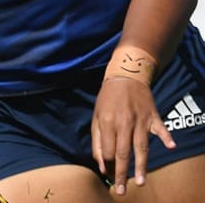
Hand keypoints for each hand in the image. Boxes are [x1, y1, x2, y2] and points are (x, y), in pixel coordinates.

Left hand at [92, 77, 175, 195]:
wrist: (125, 77)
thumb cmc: (107, 100)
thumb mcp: (96, 117)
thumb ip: (97, 141)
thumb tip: (101, 165)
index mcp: (108, 123)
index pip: (108, 150)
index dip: (108, 163)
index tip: (110, 174)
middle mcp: (124, 123)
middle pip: (123, 153)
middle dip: (122, 173)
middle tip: (121, 191)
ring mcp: (140, 120)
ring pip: (141, 147)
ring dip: (141, 165)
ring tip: (140, 182)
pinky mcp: (153, 117)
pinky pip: (161, 129)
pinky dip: (166, 137)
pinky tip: (171, 146)